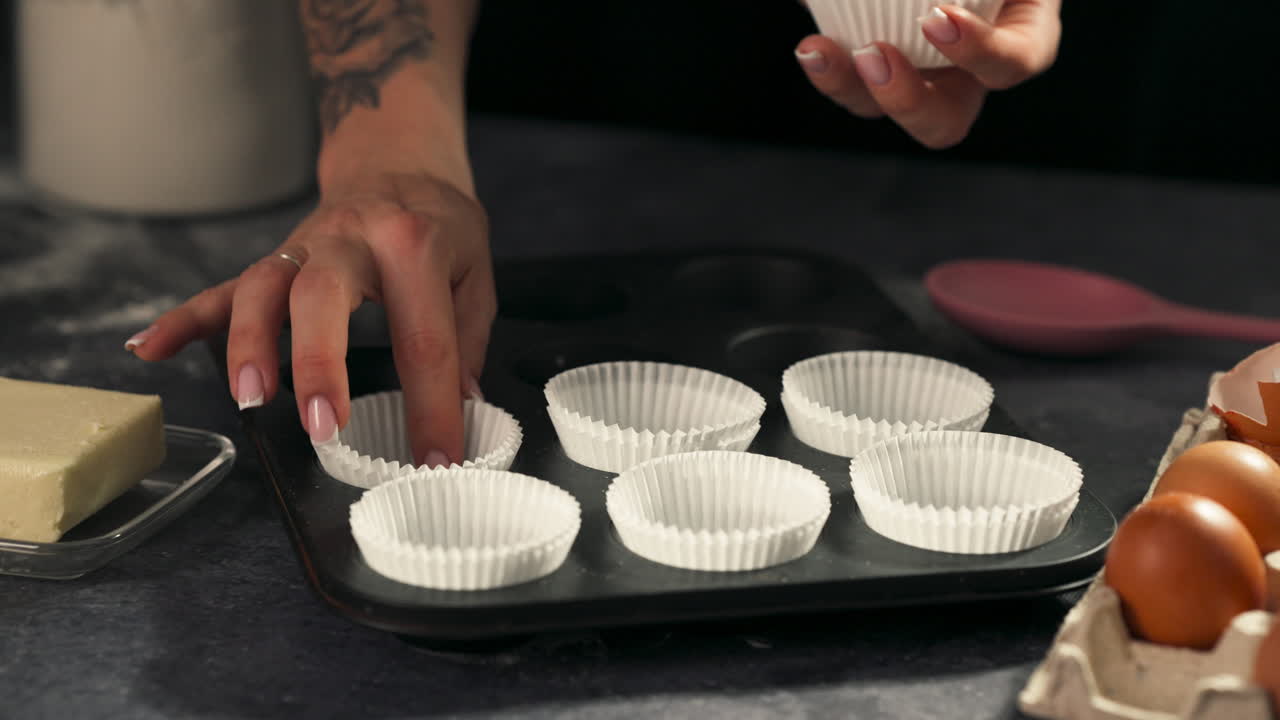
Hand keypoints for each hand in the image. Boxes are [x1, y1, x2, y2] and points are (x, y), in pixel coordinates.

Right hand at [129, 173, 493, 466]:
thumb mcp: (476, 274)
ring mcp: (305, 247)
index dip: (433, 405)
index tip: (437, 458)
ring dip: (249, 343)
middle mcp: (351, 240)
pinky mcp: (275, 259)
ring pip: (262, 286)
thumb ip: (466, 342)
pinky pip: (222, 288)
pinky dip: (184, 318)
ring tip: (249, 399)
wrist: (398, 164)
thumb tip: (462, 409)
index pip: (425, 337)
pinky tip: (151, 349)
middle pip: (323, 295)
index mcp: (415, 244)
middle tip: (324, 427)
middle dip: (319, 363)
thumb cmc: (440, 226)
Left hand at [795, 1, 1060, 148]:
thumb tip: (941, 3)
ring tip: (818, 50)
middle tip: (875, 55)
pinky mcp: (870, 67)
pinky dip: (827, 67)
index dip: (981, 52)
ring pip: (883, 107)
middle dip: (907, 101)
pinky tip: (811, 49)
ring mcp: (918, 72)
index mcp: (1019, 31)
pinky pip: (850, 82)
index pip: (1016, 61)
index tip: (937, 20)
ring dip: (848, 87)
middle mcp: (968, 68)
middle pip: (944, 119)